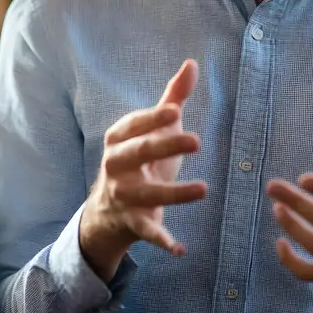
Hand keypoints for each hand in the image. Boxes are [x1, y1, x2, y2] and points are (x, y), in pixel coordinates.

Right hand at [80, 59, 206, 281]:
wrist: (108, 210)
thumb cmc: (140, 159)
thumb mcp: (154, 129)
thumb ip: (173, 98)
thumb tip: (192, 63)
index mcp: (119, 139)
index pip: (134, 125)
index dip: (153, 119)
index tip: (175, 111)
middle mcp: (115, 166)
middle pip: (139, 154)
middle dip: (166, 147)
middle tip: (197, 141)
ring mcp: (123, 196)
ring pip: (148, 195)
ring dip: (174, 194)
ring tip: (204, 189)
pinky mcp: (133, 223)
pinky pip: (148, 232)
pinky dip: (163, 242)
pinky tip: (181, 249)